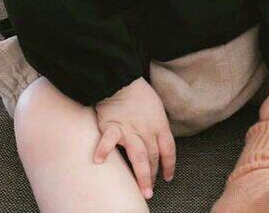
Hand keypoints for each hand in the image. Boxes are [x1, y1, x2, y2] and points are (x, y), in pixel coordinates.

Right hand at [92, 76, 175, 199]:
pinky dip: (103, 150)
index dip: (170, 165)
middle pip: (153, 157)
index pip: (169, 149)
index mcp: (160, 123)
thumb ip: (158, 127)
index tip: (168, 176)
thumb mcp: (157, 108)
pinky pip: (108, 140)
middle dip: (153, 175)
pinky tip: (98, 161)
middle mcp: (147, 129)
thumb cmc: (140, 94)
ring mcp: (129, 129)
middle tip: (150, 188)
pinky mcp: (112, 126)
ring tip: (143, 189)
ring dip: (142, 175)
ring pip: (139, 156)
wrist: (122, 79)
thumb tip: (159, 145)